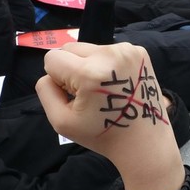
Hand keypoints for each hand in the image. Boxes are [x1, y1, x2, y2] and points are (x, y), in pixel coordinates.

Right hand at [36, 42, 182, 189]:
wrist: (144, 142)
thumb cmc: (102, 134)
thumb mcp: (61, 121)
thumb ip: (45, 90)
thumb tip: (50, 72)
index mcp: (90, 73)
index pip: (52, 58)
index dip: (58, 79)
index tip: (75, 96)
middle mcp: (109, 54)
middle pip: (70, 48)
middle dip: (73, 69)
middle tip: (90, 94)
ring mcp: (127, 50)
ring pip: (89, 48)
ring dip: (90, 65)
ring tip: (105, 90)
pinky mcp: (139, 51)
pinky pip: (108, 50)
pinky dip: (107, 64)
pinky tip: (117, 84)